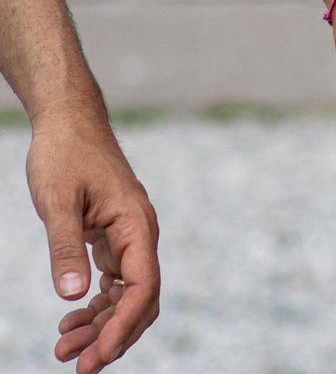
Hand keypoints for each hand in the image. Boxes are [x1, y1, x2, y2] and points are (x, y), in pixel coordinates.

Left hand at [25, 110, 159, 371]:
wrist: (68, 121)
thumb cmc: (65, 153)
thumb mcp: (58, 201)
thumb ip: (65, 248)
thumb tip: (71, 297)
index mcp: (137, 224)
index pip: (143, 287)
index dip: (122, 328)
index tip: (94, 358)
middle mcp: (140, 234)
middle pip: (140, 299)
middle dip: (112, 336)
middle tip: (76, 367)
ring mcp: (128, 237)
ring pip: (126, 296)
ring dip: (101, 326)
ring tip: (64, 350)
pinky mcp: (113, 238)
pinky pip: (114, 283)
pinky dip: (96, 307)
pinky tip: (71, 321)